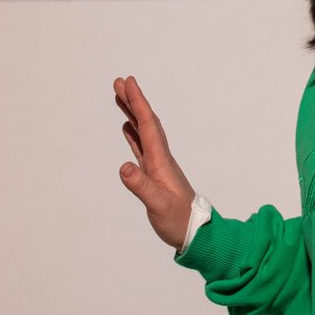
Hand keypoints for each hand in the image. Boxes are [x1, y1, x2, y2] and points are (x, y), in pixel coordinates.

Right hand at [114, 75, 194, 251]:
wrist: (195, 232)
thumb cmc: (178, 220)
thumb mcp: (158, 205)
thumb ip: (141, 187)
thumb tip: (123, 167)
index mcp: (161, 161)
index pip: (148, 125)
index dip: (138, 103)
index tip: (128, 83)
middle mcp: (160, 158)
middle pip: (146, 123)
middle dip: (133, 101)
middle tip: (119, 82)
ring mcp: (157, 165)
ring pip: (143, 131)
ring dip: (132, 113)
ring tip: (119, 97)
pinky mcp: (153, 174)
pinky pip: (141, 146)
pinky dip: (133, 133)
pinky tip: (127, 127)